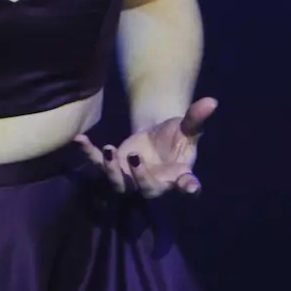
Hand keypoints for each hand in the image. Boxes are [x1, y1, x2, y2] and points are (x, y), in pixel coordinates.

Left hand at [75, 97, 214, 198]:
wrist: (155, 139)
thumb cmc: (174, 137)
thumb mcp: (185, 127)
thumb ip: (196, 118)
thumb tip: (212, 101)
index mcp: (178, 176)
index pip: (187, 185)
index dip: (189, 187)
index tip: (190, 187)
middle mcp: (155, 184)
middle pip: (147, 190)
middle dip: (139, 177)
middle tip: (135, 157)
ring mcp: (132, 180)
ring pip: (119, 185)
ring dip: (112, 170)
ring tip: (108, 149)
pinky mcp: (113, 170)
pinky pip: (97, 167)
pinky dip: (88, 154)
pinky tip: (79, 139)